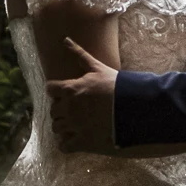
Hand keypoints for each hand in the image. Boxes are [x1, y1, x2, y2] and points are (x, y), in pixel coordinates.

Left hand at [45, 38, 119, 153]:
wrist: (135, 110)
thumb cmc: (117, 86)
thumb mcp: (98, 68)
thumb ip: (79, 54)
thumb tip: (65, 39)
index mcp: (71, 89)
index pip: (50, 89)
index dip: (57, 91)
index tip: (68, 93)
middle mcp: (69, 109)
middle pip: (53, 110)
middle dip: (62, 110)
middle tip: (76, 110)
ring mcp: (75, 127)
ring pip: (56, 128)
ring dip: (64, 126)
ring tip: (77, 125)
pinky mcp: (82, 143)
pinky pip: (63, 146)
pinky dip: (67, 143)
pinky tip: (77, 139)